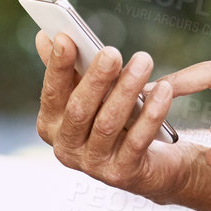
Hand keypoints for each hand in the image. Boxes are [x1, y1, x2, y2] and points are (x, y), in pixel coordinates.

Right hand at [34, 31, 191, 201]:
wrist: (151, 163)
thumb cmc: (117, 119)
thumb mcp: (92, 93)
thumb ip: (69, 69)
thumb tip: (46, 36)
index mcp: (52, 126)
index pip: (51, 93)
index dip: (57, 67)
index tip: (66, 38)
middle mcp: (66, 149)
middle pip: (79, 110)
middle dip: (96, 79)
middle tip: (113, 51)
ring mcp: (92, 165)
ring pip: (108, 124)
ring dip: (126, 90)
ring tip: (143, 61)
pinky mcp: (122, 174)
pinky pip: (137, 140)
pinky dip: (151, 113)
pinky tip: (163, 90)